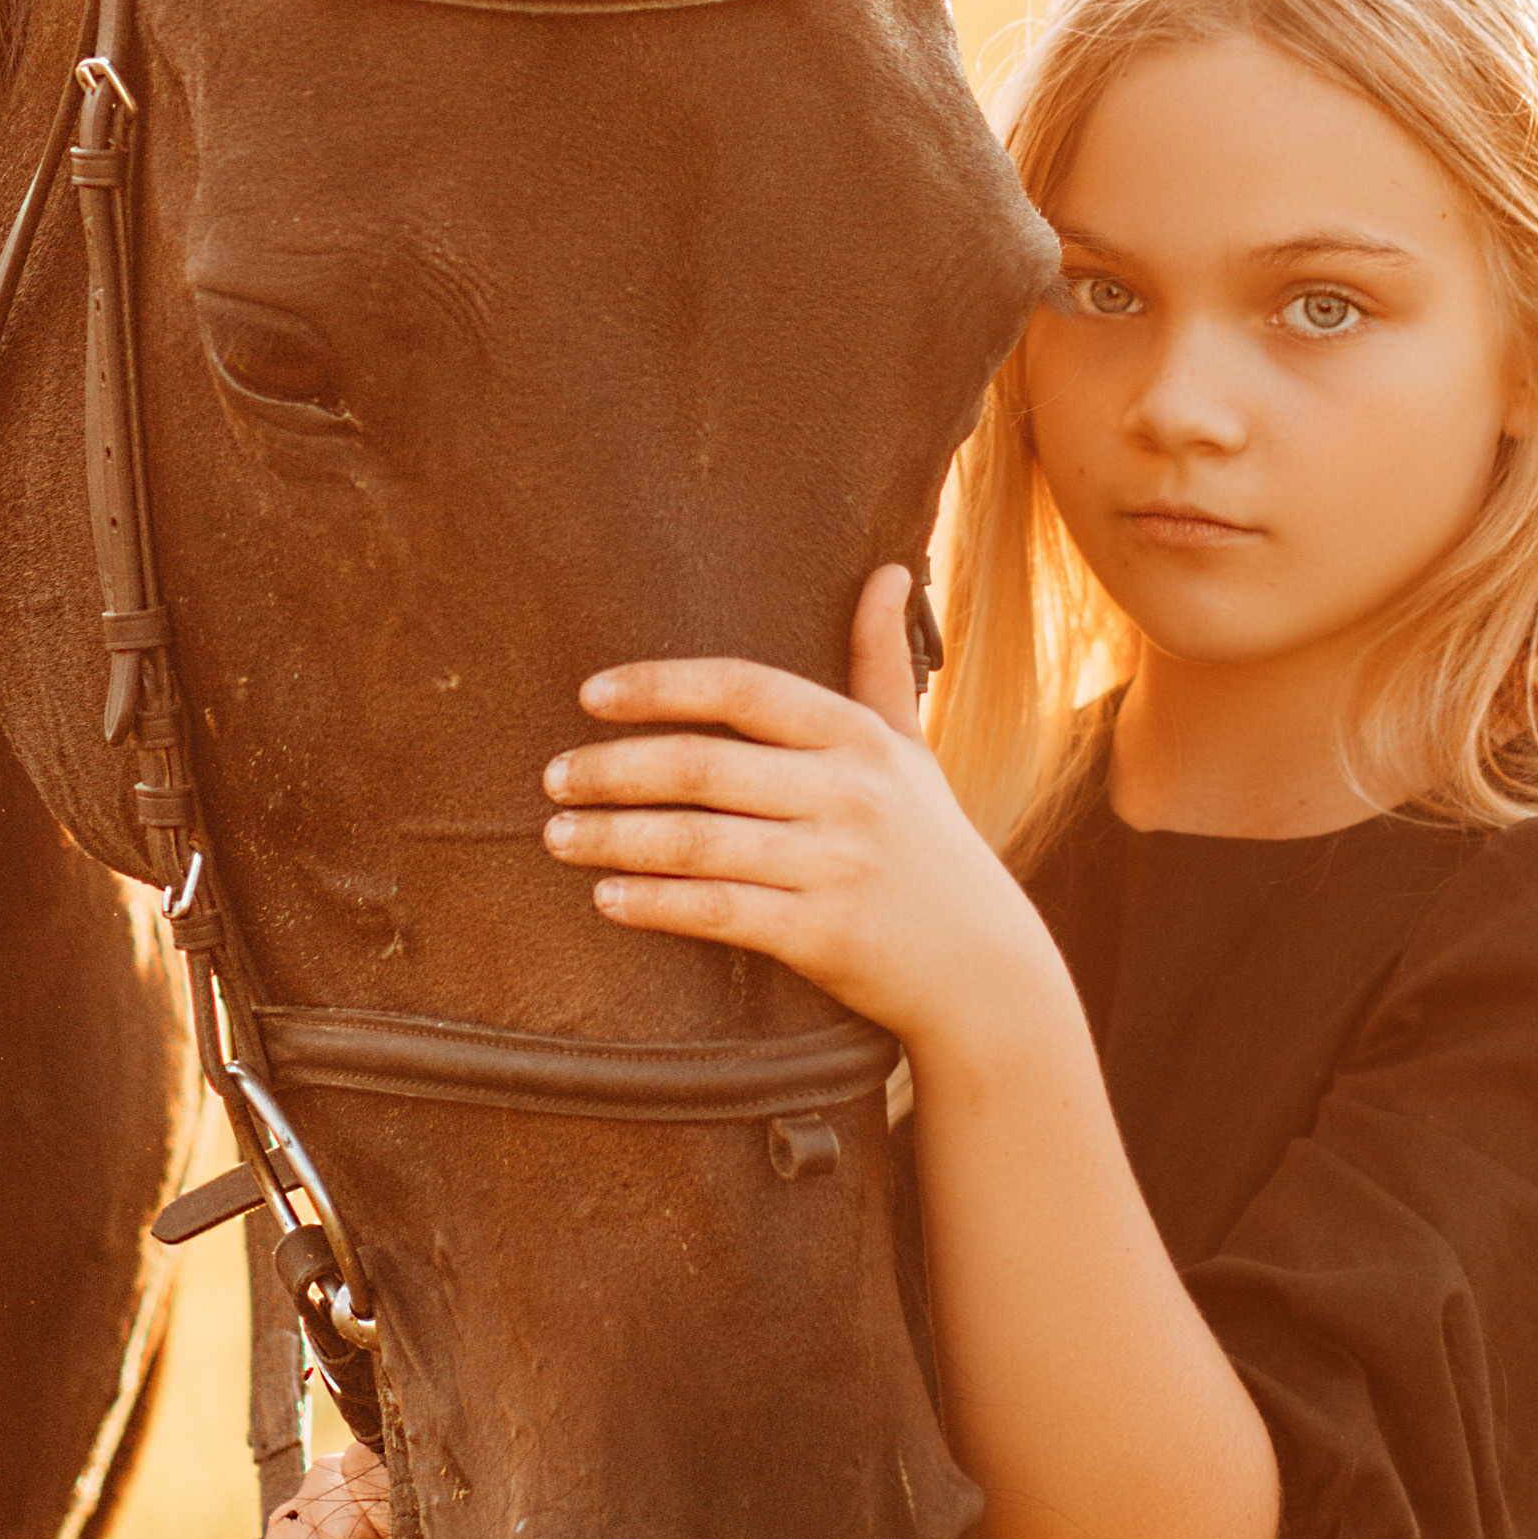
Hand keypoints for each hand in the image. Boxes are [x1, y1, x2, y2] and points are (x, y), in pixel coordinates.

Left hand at [541, 564, 1074, 1068]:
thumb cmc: (932, 847)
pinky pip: (720, 912)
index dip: (662, 686)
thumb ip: (882, 663)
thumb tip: (890, 570)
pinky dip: (656, 904)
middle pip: (705, 766)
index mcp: (861, 739)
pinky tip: (608, 897)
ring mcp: (838, 867)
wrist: (984, 968)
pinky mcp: (824, 936)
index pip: (746, 691)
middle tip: (553, 777)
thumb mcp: (912, 749)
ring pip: (699, 842)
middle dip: (614, 769)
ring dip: (614, 837)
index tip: (591, 695)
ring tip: (558, 835)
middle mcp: (851, 794)